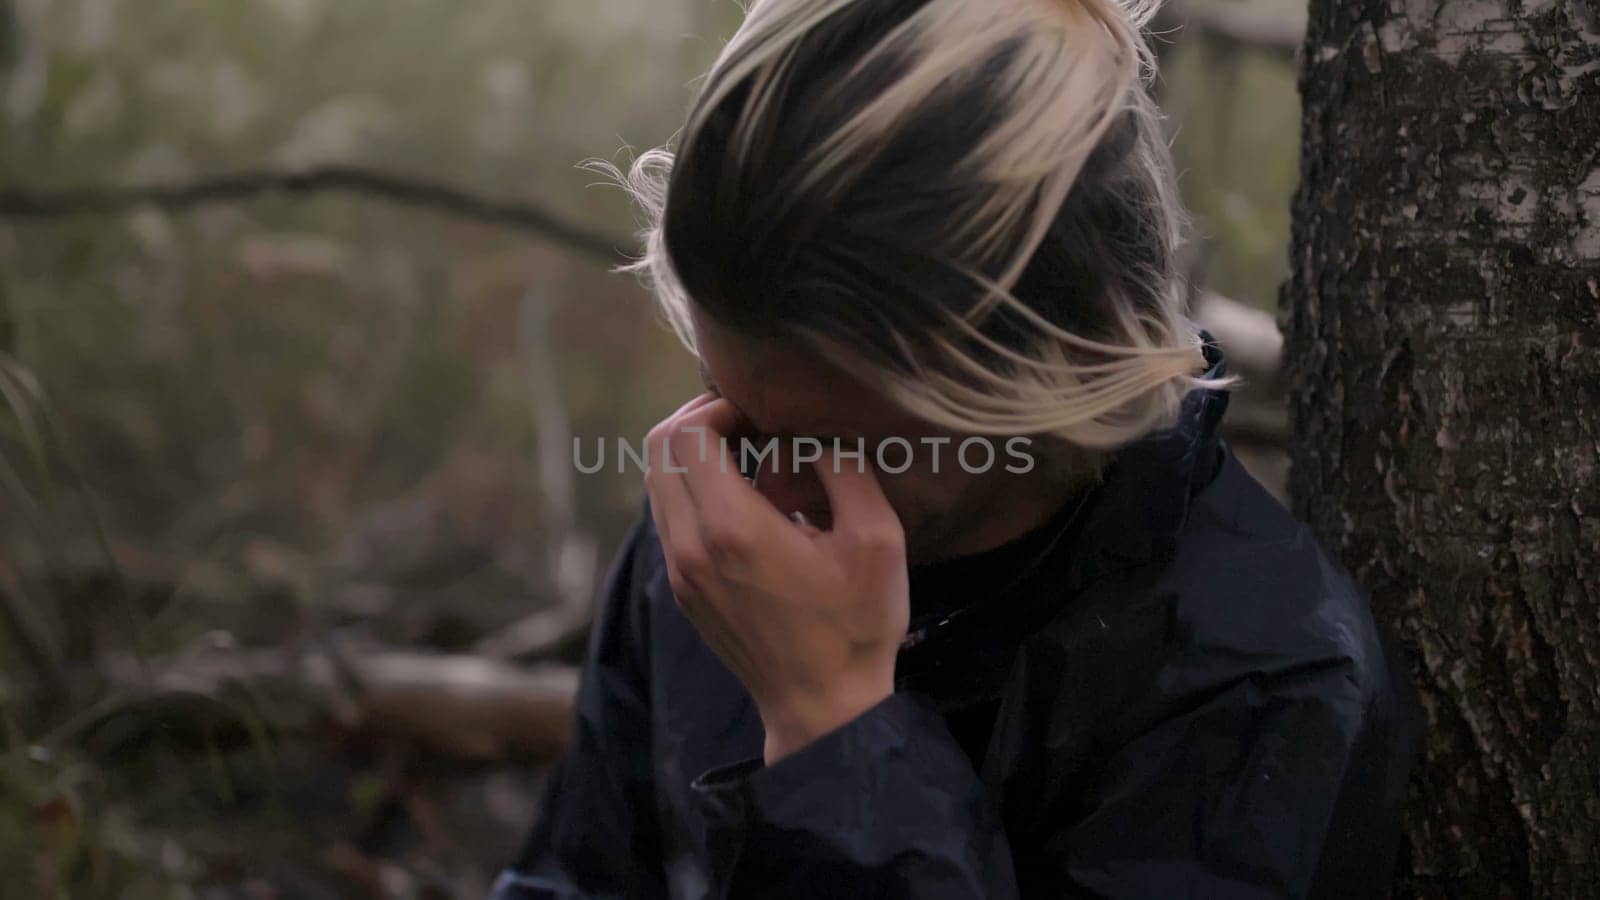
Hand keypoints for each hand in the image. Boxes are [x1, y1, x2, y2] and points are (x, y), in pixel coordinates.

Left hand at [644, 394, 909, 762]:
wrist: (823, 708)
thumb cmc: (856, 626)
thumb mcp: (877, 539)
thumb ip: (844, 469)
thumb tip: (812, 436)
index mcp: (733, 528)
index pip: (688, 435)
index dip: (718, 406)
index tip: (760, 412)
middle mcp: (691, 546)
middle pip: (659, 451)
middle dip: (699, 422)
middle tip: (749, 423)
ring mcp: (680, 571)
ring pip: (658, 483)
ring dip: (694, 457)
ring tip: (749, 459)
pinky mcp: (683, 590)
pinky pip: (669, 517)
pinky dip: (693, 492)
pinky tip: (744, 502)